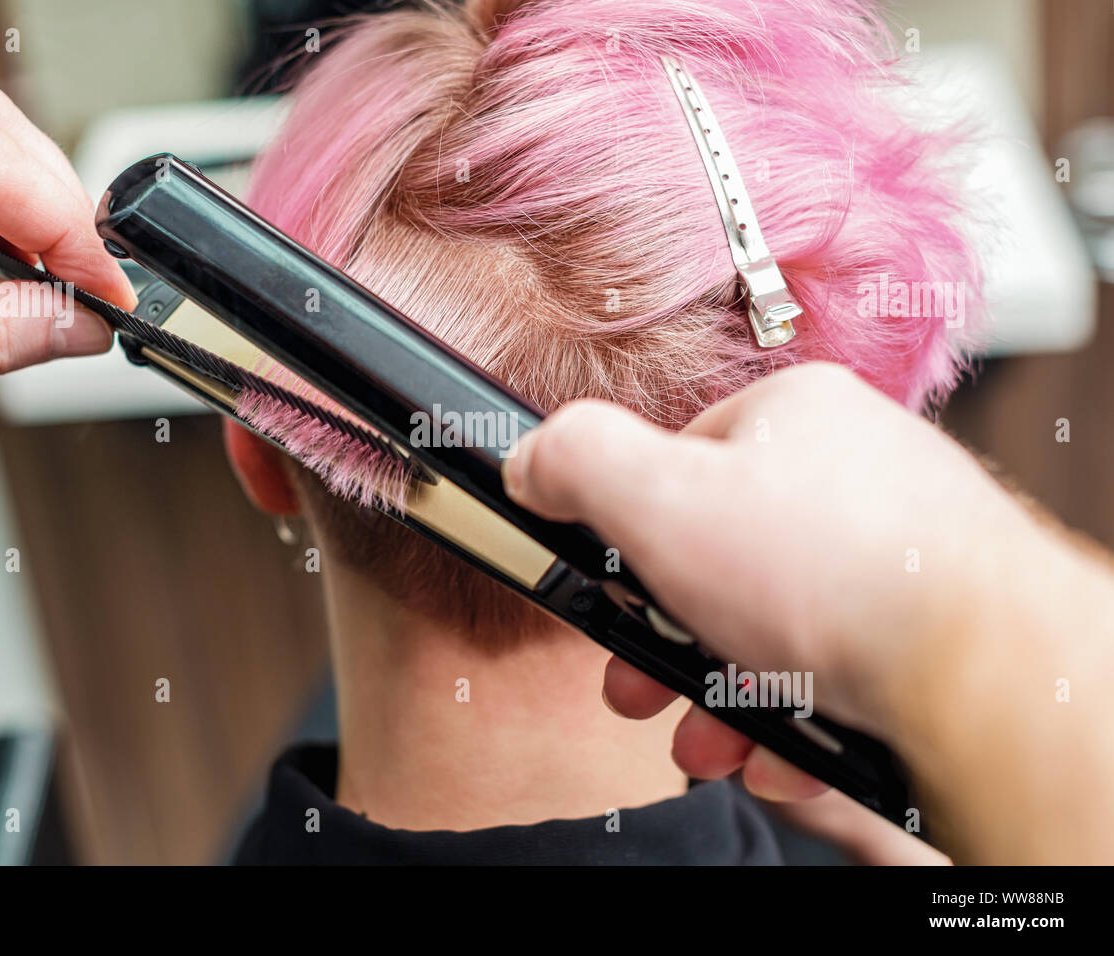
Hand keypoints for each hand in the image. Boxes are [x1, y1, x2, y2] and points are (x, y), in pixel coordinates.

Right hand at [503, 363, 1067, 856]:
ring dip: (725, 693)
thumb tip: (533, 455)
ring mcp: (900, 549)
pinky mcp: (931, 622)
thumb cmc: (831, 574)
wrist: (981, 673)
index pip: (679, 464)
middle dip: (670, 640)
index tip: (610, 600)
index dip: (630, 543)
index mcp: (794, 417)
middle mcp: (855, 473)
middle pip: (725, 559)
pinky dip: (800, 713)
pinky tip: (784, 749)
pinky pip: (840, 665)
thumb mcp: (658, 499)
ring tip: (711, 739)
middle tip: (644, 686)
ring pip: (780, 625)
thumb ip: (579, 461)